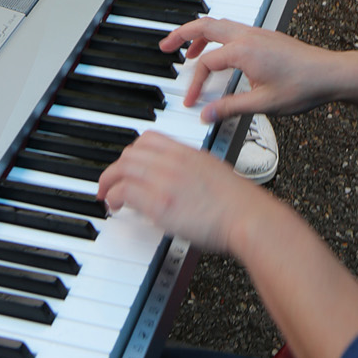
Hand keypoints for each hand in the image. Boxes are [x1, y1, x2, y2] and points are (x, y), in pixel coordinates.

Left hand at [96, 131, 287, 257]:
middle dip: (116, 168)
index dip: (132, 151)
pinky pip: (124, 192)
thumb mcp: (216, 173)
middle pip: (130, 153)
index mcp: (189, 153)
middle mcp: (174, 162)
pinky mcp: (160, 203)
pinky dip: (114, 197)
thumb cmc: (242, 206)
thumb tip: (180, 182)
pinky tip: (115, 205)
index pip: (149, 138)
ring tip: (106, 195)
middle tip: (110, 181)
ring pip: (122, 169)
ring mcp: (166, 181)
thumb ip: (193, 170)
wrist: (251, 219)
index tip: (127, 163)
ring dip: (109, 182)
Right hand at [161, 17, 345, 124]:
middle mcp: (247, 36)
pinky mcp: (266, 37)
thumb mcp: (264, 103)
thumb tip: (206, 115)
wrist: (332, 74)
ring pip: (218, 24)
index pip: (206, 64)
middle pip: (203, 26)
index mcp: (243, 51)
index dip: (194, 84)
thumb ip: (230, 108)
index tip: (191, 101)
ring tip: (188, 51)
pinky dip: (217, 36)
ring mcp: (258, 33)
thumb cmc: (303, 87)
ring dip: (199, 34)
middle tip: (164, 46)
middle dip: (180, 35)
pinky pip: (232, 28)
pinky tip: (220, 51)